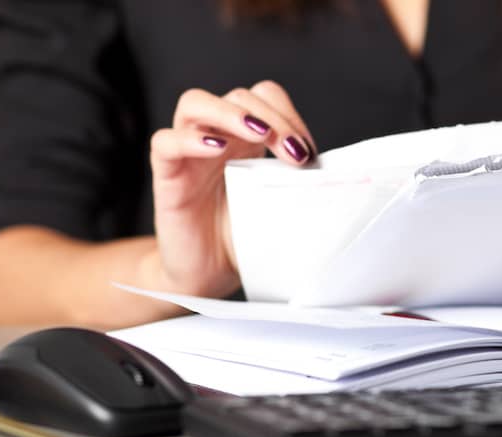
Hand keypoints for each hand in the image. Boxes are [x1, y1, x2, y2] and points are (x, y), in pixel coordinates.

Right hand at [146, 80, 315, 296]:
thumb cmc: (242, 241)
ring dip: (232, 113)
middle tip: (294, 153)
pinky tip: (216, 149)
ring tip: (258, 135)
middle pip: (238, 96)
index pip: (264, 98)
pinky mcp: (166, 176)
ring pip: (195, 103)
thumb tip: (336, 177)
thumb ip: (297, 186)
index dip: (287, 114)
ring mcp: (188, 153)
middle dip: (272, 117)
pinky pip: (165, 142)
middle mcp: (216, 137)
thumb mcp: (278, 207)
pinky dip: (190, 139)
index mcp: (245, 140)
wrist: (209, 277)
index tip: (308, 153)